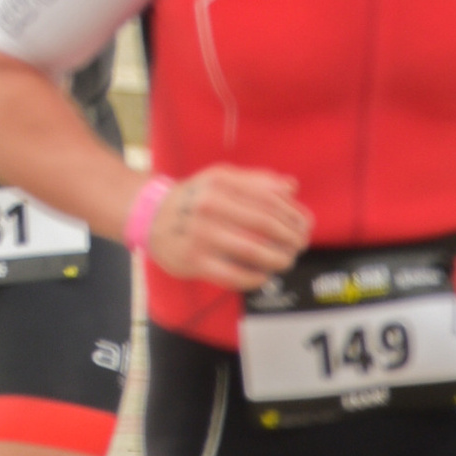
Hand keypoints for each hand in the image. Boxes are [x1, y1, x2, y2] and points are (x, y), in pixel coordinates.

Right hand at [145, 166, 309, 289]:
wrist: (150, 216)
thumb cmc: (194, 197)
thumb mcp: (220, 178)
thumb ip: (257, 181)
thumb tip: (292, 187)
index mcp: (220, 182)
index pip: (269, 199)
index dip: (293, 215)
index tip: (306, 226)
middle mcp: (209, 205)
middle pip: (265, 225)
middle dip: (290, 238)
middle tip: (299, 246)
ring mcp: (200, 234)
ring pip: (252, 251)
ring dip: (277, 259)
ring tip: (286, 261)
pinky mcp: (194, 261)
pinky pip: (234, 274)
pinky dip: (255, 277)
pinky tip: (264, 275)